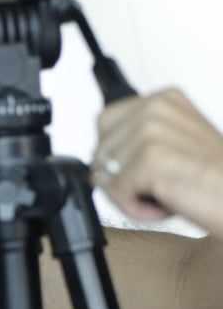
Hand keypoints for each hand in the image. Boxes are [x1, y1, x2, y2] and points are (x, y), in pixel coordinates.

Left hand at [93, 88, 222, 233]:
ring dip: (132, 196)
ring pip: (105, 173)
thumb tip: (97, 161)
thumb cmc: (215, 182)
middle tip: (160, 187)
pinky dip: (138, 209)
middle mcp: (155, 107)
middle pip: (100, 148)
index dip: (117, 155)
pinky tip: (170, 204)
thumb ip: (138, 141)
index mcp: (163, 99)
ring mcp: (152, 129)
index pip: (105, 122)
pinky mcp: (151, 157)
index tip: (145, 170)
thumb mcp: (175, 147)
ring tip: (171, 194)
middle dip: (120, 177)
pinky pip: (117, 192)